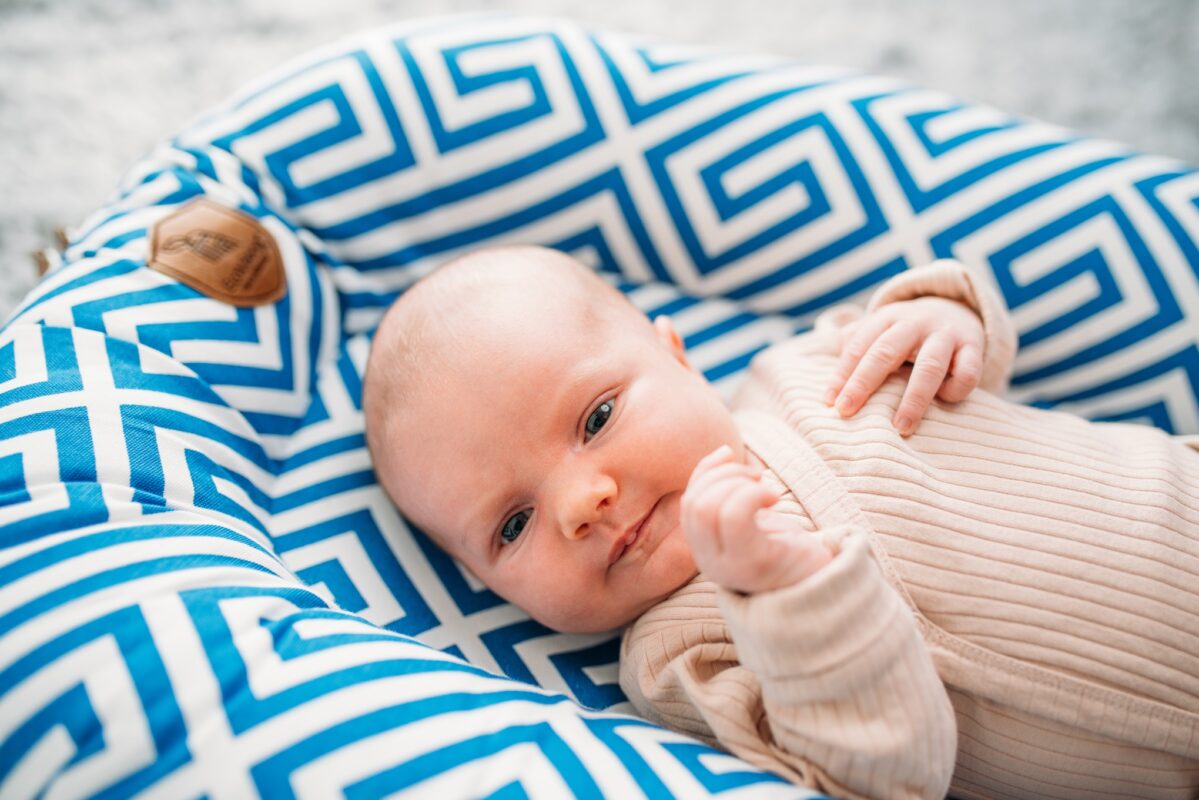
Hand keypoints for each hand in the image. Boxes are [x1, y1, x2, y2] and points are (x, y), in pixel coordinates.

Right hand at [681, 445, 833, 593]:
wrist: (821, 586)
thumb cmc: (786, 549)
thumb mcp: (749, 518)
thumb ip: (728, 493)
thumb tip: (723, 451)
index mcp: (706, 551)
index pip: (689, 503)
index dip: (706, 471)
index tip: (733, 456)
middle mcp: (710, 563)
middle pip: (695, 504)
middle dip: (724, 475)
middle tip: (756, 476)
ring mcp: (729, 566)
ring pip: (708, 508)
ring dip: (737, 483)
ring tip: (765, 488)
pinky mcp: (755, 564)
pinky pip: (735, 517)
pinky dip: (752, 494)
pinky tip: (774, 498)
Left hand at [824, 296, 983, 435]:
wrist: (957, 308)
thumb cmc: (907, 332)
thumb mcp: (881, 328)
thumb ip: (855, 344)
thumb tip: (831, 377)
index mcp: (887, 318)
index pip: (859, 345)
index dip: (843, 373)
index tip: (831, 401)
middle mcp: (915, 323)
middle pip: (886, 352)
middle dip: (864, 382)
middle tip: (846, 411)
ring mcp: (946, 334)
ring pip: (929, 366)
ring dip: (914, 398)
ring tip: (901, 427)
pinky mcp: (974, 347)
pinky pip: (968, 372)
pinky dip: (956, 389)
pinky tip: (945, 400)